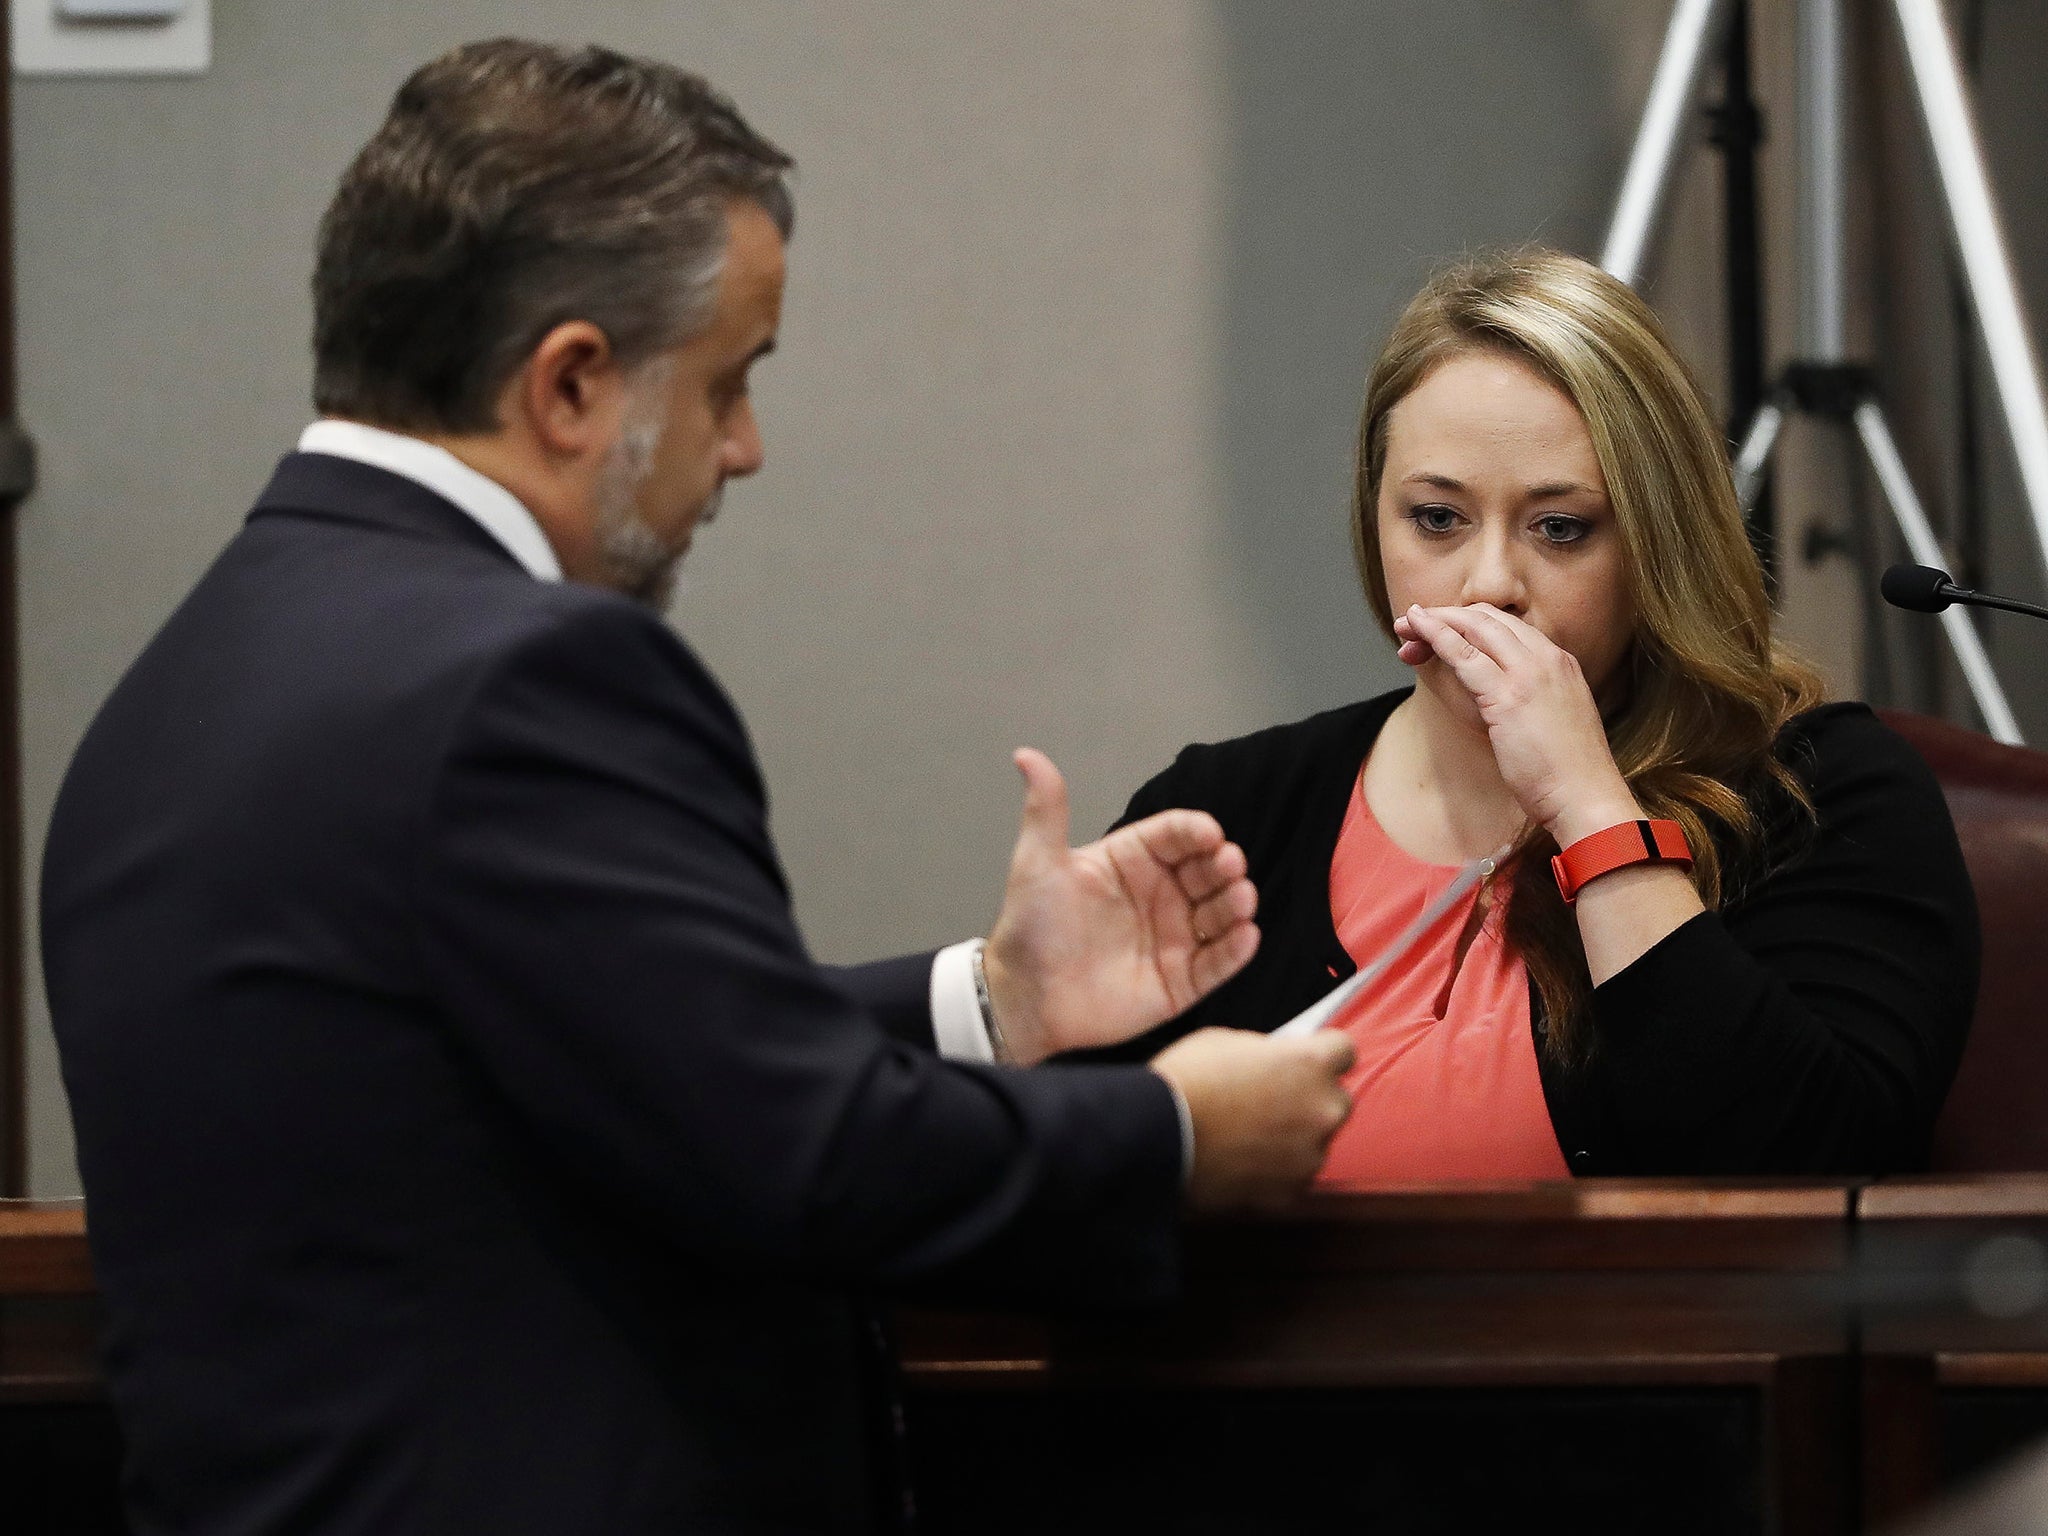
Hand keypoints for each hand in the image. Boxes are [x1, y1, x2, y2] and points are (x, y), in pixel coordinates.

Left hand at [982, 749, 1259, 1064]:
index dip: (1195, 832)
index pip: (1176, 835)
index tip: (1208, 833)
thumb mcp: (1037, 862)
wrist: (1024, 997)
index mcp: (1133, 861)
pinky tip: (1246, 936)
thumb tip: (1027, 755)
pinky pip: (1217, 964)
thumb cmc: (1030, 927)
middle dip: (1224, 865)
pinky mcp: (1181, 981)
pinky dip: (1235, 950)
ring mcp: (1174, 938)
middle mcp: (1161, 895)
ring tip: (1241, 898)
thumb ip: (1045, 810)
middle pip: (1206, 871)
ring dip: (1235, 904)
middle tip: (1230, 864)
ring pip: (1219, 915)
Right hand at [1150, 1027, 1355, 1210]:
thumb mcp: (1226, 1041)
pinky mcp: (1292, 1192)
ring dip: (1293, 1137)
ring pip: (1314, 1142)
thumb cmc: (1185, 1082)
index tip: (1306, 1059)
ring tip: (1247, 1135)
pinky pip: (1293, 1176)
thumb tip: (1276, 1061)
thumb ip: (1267, 1051)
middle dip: (1310, 1099)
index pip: (1344, 1050)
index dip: (1321, 1052)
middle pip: (1335, 1100)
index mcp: (1311, 1063)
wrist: (1155, 1139)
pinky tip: (1241, 1161)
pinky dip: (1275, 1171)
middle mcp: (1323, 1109)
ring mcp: (1310, 1155)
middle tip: (1270, 1100)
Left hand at [1395, 603, 1640, 843]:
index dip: (1471, 622)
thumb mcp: (1554, 721)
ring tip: (1407, 623)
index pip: (1510, 626)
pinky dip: (1437, 637)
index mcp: (1561, 663)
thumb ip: (1532, 700)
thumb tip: (1504, 701)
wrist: (1586, 796)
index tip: (1443, 629)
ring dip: (1436, 621)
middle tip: (1414, 621)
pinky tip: (1417, 633)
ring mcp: (1530, 674)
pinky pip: (1464, 655)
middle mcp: (1547, 659)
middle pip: (1489, 619)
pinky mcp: (1508, 695)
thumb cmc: (1568, 771)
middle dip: (1448, 615)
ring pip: (1474, 628)